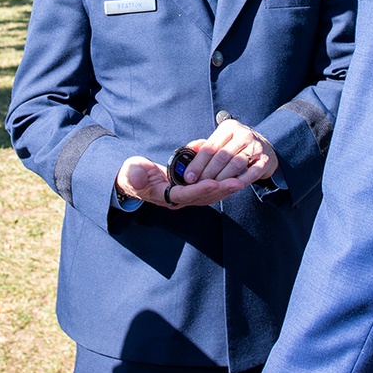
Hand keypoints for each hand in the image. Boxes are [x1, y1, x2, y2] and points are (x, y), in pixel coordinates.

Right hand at [116, 155, 245, 208]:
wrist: (133, 180)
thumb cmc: (131, 174)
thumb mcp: (130, 172)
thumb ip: (135, 175)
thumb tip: (139, 178)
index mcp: (164, 196)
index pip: (185, 195)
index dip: (200, 189)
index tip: (213, 182)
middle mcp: (177, 200)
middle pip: (203, 197)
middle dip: (220, 190)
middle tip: (238, 182)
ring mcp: (185, 197)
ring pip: (209, 196)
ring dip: (225, 189)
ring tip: (242, 180)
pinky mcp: (190, 191)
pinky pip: (209, 190)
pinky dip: (221, 185)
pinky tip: (234, 178)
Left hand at [180, 120, 277, 185]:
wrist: (265, 146)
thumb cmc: (235, 145)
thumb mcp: (221, 140)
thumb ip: (204, 146)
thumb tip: (187, 152)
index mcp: (228, 128)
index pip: (210, 147)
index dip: (198, 163)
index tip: (188, 176)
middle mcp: (243, 134)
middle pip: (222, 156)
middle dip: (207, 173)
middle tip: (197, 184)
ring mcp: (256, 147)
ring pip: (235, 165)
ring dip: (222, 178)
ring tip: (212, 187)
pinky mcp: (265, 160)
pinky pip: (251, 173)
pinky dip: (240, 181)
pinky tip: (230, 187)